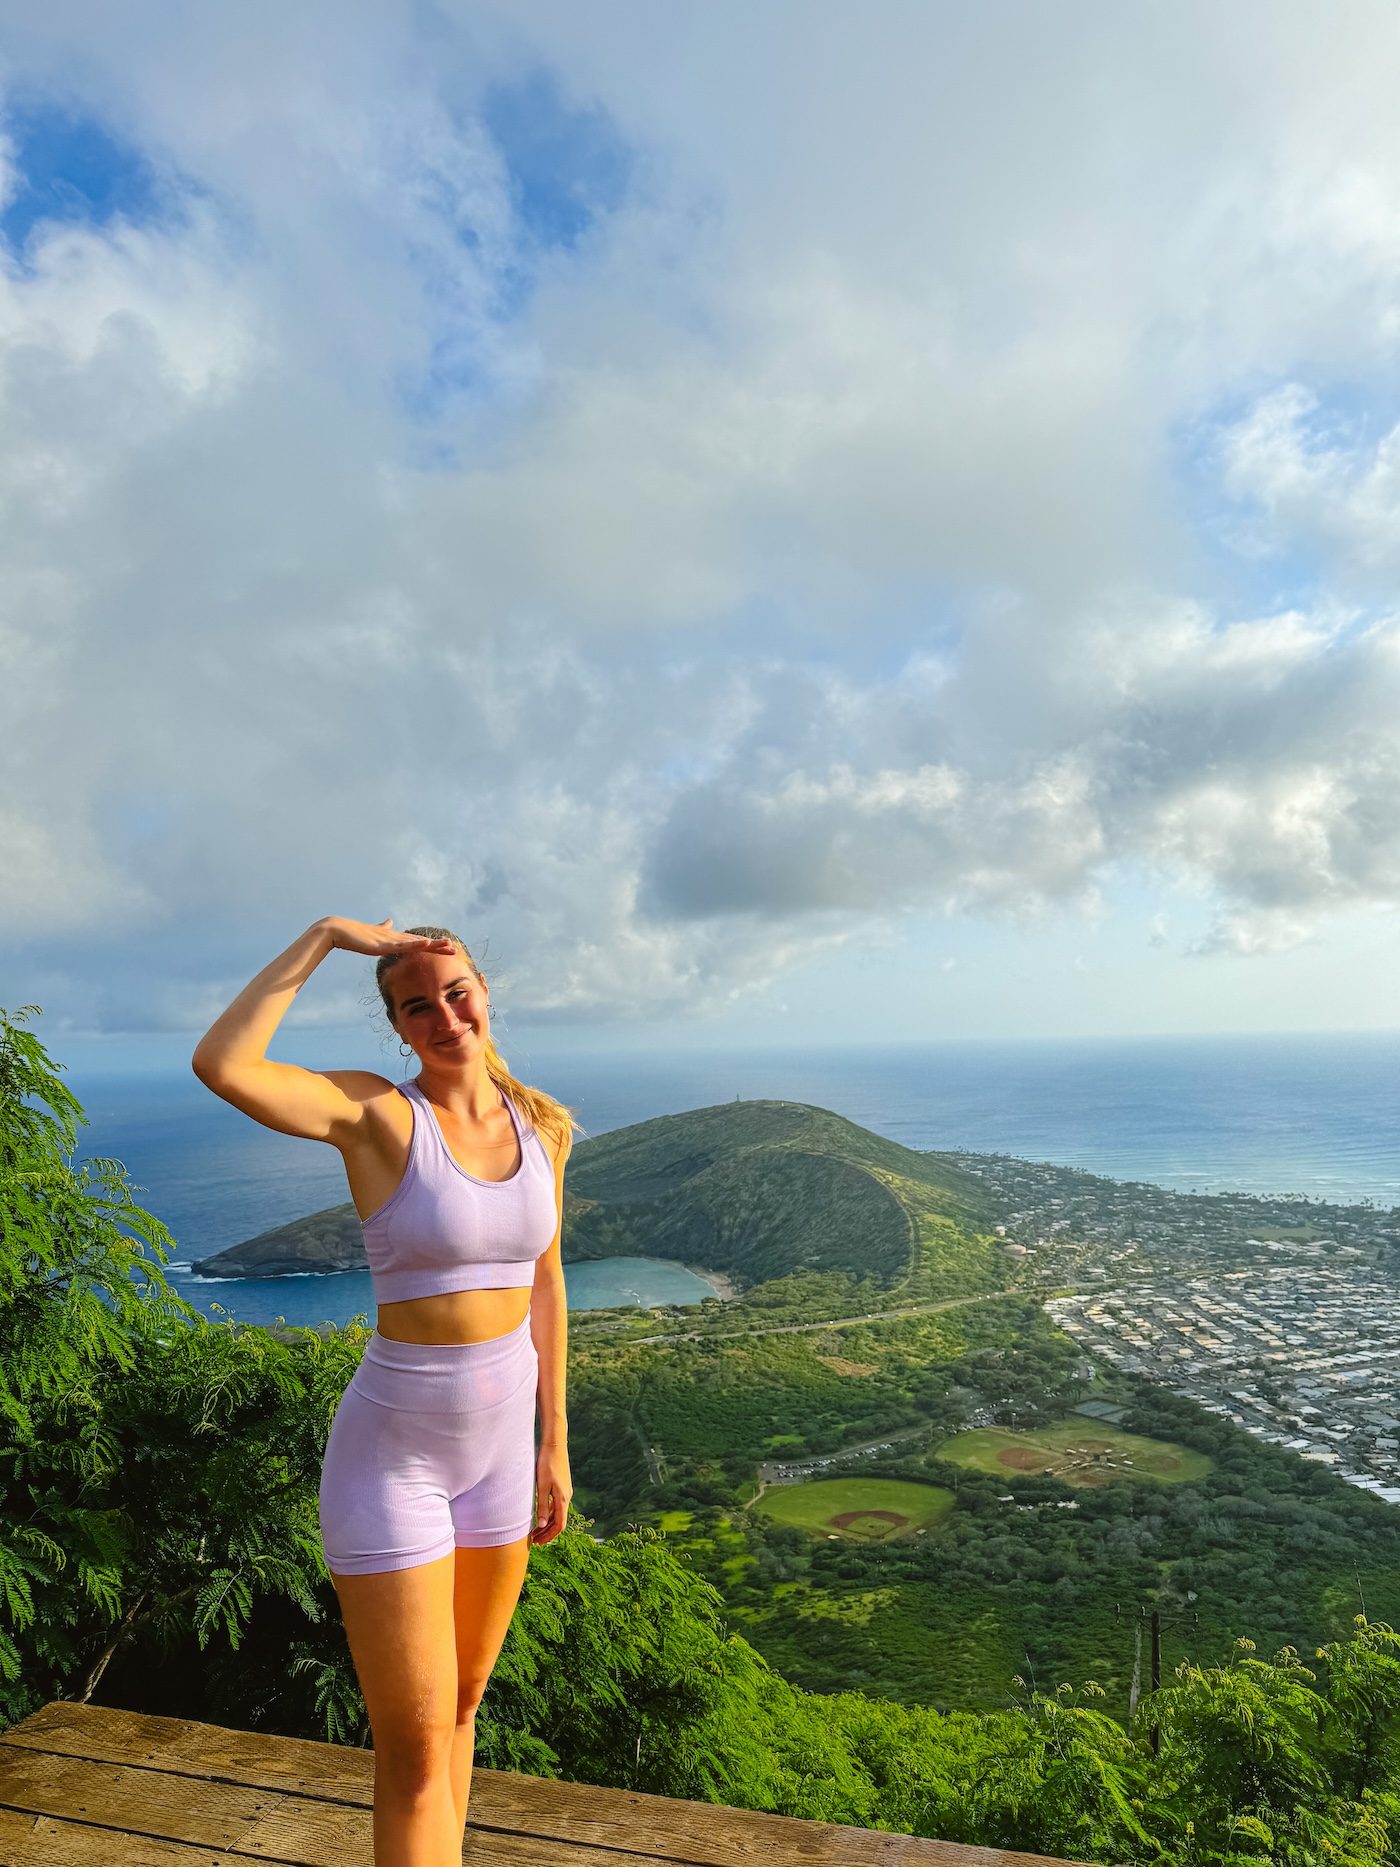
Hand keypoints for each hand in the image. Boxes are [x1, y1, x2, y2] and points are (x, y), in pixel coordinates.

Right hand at [321, 917, 456, 958]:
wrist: (338, 930)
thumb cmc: (354, 933)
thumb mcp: (374, 933)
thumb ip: (382, 927)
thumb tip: (389, 920)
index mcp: (394, 938)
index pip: (418, 944)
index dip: (433, 945)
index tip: (448, 948)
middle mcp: (394, 937)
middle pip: (420, 943)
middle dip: (437, 946)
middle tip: (454, 948)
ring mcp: (389, 940)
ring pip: (415, 944)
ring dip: (431, 944)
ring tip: (446, 945)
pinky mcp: (382, 944)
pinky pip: (401, 946)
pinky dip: (415, 945)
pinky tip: (425, 943)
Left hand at [531, 1443, 571, 1545]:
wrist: (555, 1444)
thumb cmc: (547, 1463)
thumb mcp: (542, 1486)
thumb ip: (543, 1506)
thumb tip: (543, 1526)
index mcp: (562, 1499)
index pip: (559, 1525)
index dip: (549, 1536)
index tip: (538, 1542)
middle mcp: (566, 1497)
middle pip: (559, 1521)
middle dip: (547, 1533)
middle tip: (534, 1540)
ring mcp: (565, 1491)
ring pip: (558, 1514)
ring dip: (547, 1524)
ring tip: (535, 1530)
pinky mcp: (562, 1486)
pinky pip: (557, 1505)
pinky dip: (549, 1514)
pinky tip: (540, 1515)